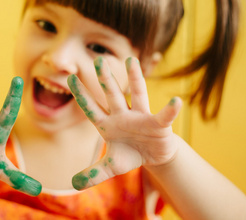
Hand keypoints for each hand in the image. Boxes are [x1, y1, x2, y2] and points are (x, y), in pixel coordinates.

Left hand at [67, 57, 181, 189]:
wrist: (153, 156)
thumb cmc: (129, 155)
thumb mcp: (111, 166)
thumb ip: (94, 173)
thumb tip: (74, 184)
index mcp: (107, 124)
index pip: (90, 108)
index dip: (80, 95)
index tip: (69, 78)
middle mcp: (122, 116)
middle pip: (112, 95)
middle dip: (105, 79)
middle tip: (98, 60)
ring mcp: (140, 117)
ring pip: (136, 94)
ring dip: (135, 78)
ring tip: (132, 60)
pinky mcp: (158, 124)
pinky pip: (164, 116)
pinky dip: (170, 110)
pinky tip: (176, 102)